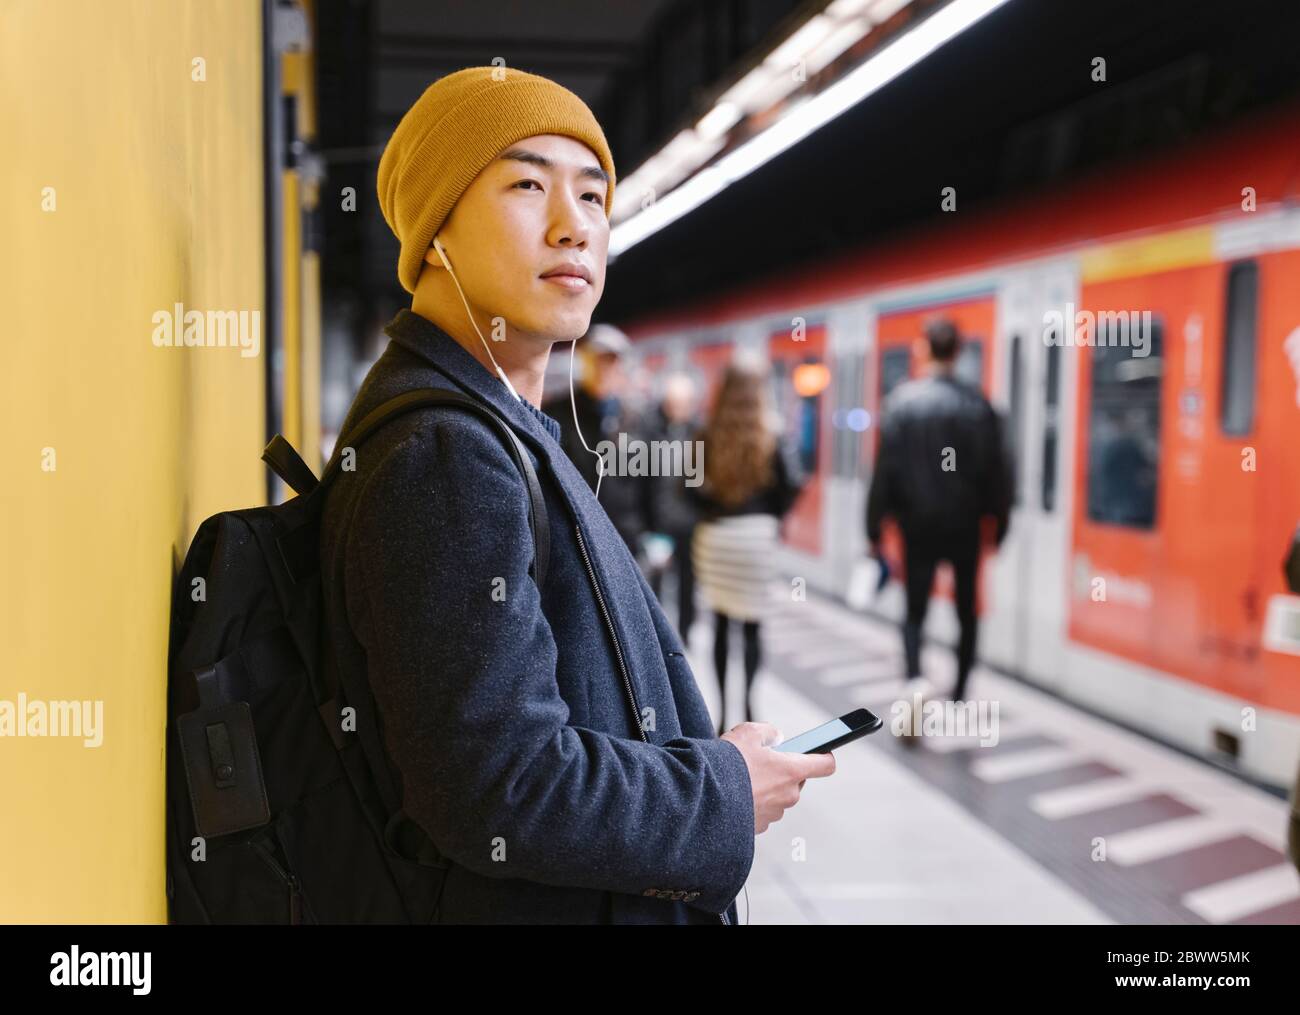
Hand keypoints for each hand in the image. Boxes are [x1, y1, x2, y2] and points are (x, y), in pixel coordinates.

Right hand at [721, 722, 836, 833]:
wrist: (703, 797)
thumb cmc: (728, 764)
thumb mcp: (748, 733)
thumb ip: (769, 732)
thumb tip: (777, 738)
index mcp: (792, 771)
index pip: (825, 765)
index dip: (824, 756)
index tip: (819, 751)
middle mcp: (789, 795)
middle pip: (797, 780)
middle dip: (783, 771)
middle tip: (761, 761)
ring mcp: (775, 813)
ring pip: (778, 796)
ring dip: (767, 788)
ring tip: (742, 778)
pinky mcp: (760, 827)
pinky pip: (763, 811)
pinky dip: (753, 803)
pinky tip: (735, 794)